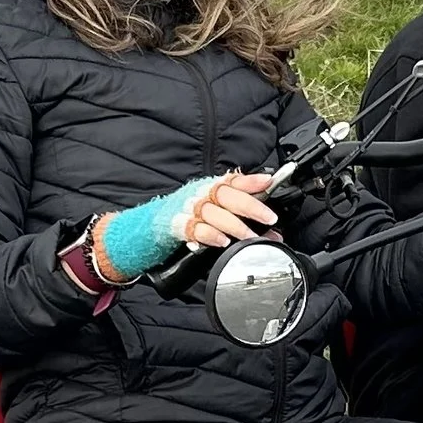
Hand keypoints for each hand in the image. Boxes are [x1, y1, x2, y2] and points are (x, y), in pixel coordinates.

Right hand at [94, 169, 280, 281]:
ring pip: (212, 212)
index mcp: (211, 189)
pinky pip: (194, 229)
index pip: (233, 181)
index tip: (268, 182)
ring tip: (250, 235)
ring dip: (233, 225)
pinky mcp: (176, 226)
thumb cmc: (187, 219)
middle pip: (226, 195)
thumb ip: (242, 219)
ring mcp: (187, 209)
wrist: (149, 228)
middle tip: (269, 217)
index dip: (251, 181)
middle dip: (249, 205)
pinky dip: (209, 235)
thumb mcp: (214, 213)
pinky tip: (221, 241)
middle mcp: (200, 195)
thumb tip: (272, 231)